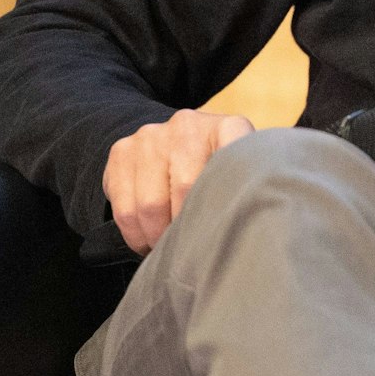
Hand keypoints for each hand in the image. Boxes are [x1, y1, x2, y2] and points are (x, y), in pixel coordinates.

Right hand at [103, 108, 254, 254]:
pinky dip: (136, 236)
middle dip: (188, 229)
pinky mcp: (122, 151)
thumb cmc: (216, 170)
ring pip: (151, 205)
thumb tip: (252, 227)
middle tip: (192, 251)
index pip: (234, 159)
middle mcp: (188, 124)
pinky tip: (147, 241)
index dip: (228, 198)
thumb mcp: (240, 171)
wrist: (175, 141)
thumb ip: (246, 188)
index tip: (226, 225)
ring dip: (158, 237)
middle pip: (186, 190)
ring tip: (169, 247)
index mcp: (228, 126)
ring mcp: (152, 136)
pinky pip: (124, 209)